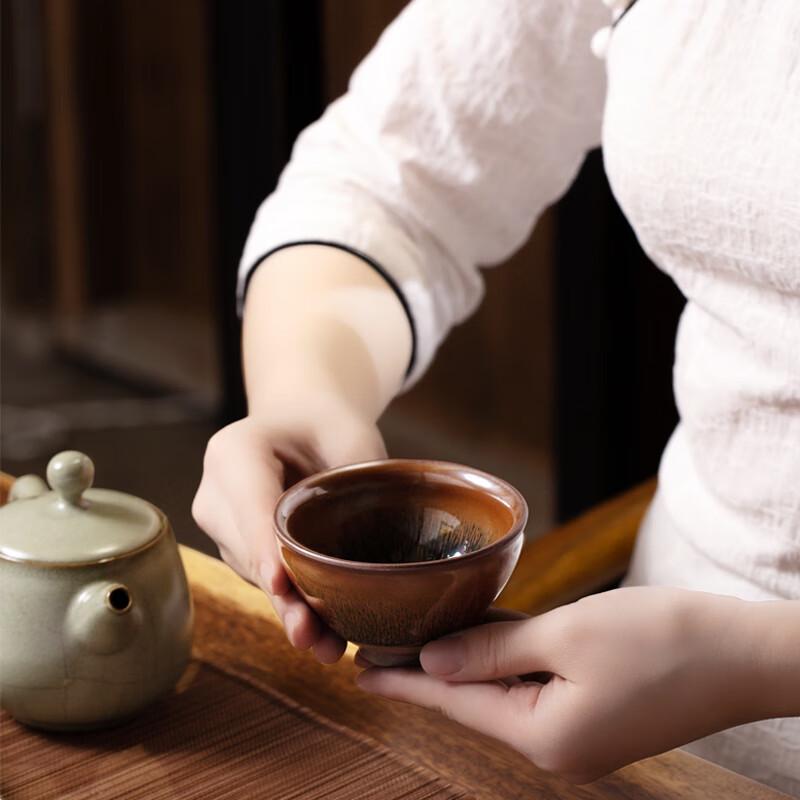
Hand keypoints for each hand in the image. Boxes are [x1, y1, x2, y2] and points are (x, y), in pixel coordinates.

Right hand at [193, 410, 385, 662]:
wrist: (303, 421)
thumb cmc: (329, 424)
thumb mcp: (351, 436)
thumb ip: (359, 482)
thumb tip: (382, 548)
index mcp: (235, 451)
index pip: (249, 505)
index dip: (264, 547)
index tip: (280, 583)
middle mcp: (217, 491)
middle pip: (247, 550)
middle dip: (282, 596)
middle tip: (311, 635)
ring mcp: (223, 524)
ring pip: (254, 574)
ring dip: (289, 609)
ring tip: (328, 645)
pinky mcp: (238, 549)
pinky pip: (264, 578)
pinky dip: (293, 603)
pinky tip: (323, 634)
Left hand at [357, 587, 761, 781]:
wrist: (742, 655)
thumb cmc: (659, 639)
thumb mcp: (565, 635)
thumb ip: (492, 650)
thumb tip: (433, 662)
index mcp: (542, 734)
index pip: (452, 701)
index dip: (404, 681)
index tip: (359, 671)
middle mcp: (556, 745)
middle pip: (475, 699)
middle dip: (430, 669)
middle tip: (383, 645)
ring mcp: (579, 733)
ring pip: (505, 690)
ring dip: (468, 662)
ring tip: (423, 639)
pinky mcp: (597, 713)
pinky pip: (535, 686)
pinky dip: (507, 660)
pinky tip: (487, 636)